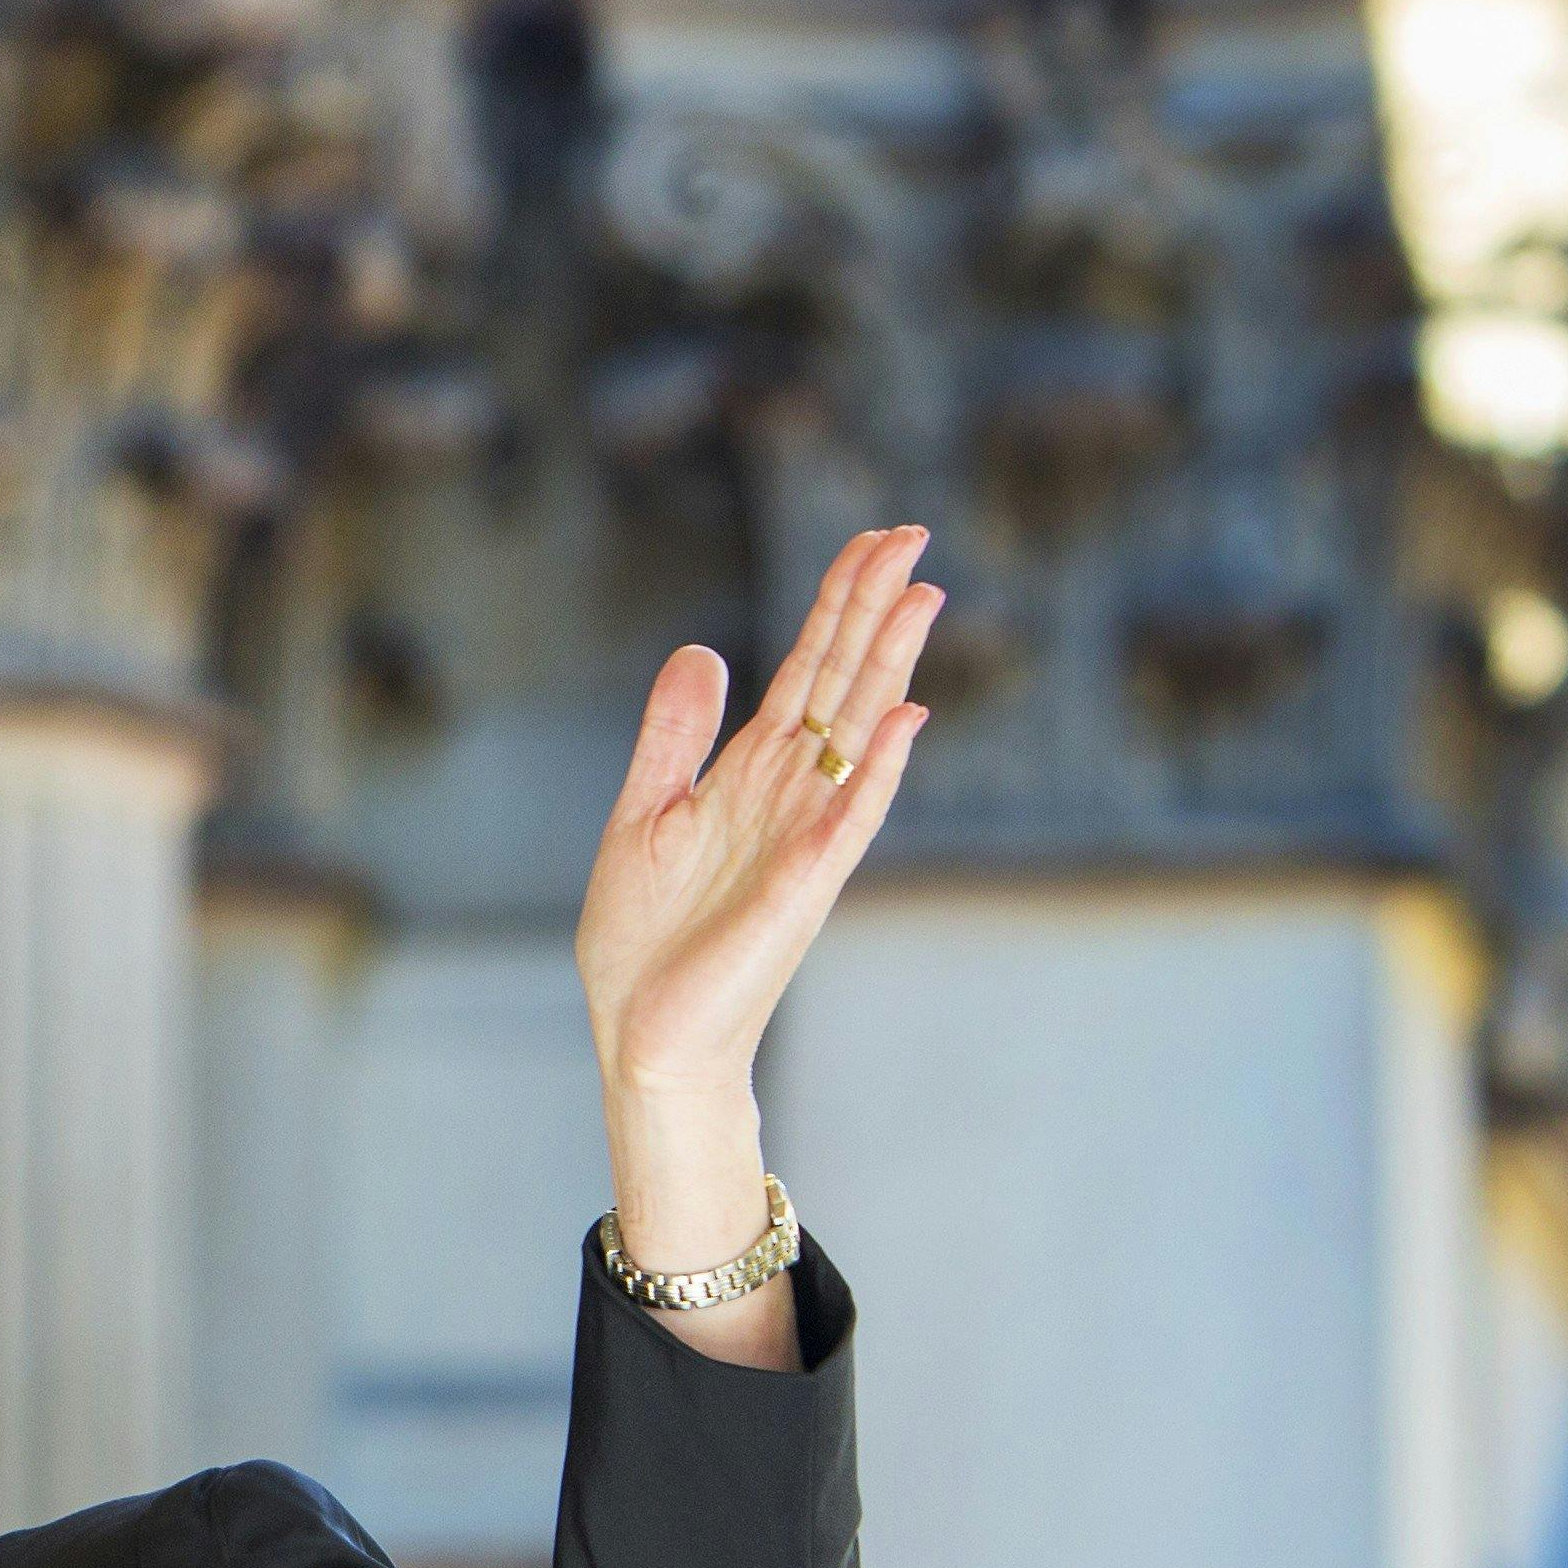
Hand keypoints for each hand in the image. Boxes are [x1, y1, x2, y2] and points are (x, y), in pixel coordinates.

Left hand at [576, 520, 934, 1105]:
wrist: (644, 1034)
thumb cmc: (646, 941)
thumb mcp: (643, 814)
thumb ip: (673, 736)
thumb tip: (703, 651)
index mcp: (751, 775)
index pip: (807, 670)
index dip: (837, 604)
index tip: (871, 540)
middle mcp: (790, 796)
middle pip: (843, 683)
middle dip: (874, 609)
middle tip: (914, 533)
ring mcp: (804, 838)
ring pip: (859, 735)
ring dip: (891, 666)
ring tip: (924, 595)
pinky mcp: (801, 888)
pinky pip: (851, 818)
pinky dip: (880, 769)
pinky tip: (907, 717)